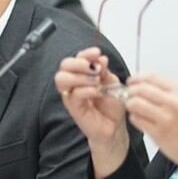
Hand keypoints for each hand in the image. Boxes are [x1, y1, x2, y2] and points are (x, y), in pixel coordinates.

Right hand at [54, 47, 130, 178]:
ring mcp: (70, 95)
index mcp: (82, 73)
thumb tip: (100, 58)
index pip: (76, 58)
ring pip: (62, 78)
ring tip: (97, 81)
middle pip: (64, 65)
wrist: (115, 125)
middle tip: (94, 68)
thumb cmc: (111, 104)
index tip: (97, 53)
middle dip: (79, 63)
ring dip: (81, 76)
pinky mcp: (72, 107)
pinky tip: (98, 92)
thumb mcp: (111, 81)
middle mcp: (73, 82)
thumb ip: (104, 70)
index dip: (85, 53)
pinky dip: (87, 90)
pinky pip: (73, 94)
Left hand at [125, 74, 177, 173]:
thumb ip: (170, 92)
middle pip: (140, 89)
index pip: (152, 77)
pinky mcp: (158, 133)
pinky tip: (141, 120)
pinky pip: (136, 120)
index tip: (132, 81)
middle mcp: (174, 102)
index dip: (137, 78)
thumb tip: (146, 85)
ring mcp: (166, 118)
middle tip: (129, 96)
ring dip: (131, 105)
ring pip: (135, 103)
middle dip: (131, 91)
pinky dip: (135, 118)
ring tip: (135, 109)